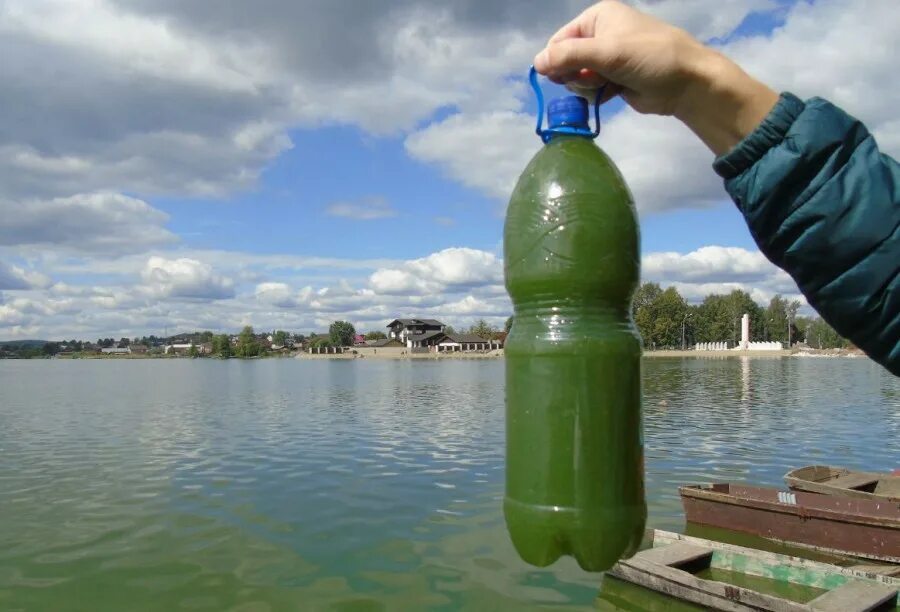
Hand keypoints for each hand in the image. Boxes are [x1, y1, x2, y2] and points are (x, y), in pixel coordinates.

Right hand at [534, 0, 778, 154]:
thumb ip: (569, 56)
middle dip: (573, 73)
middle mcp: (601, 35)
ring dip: (585, 85)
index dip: (556, 59)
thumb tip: (535, 63)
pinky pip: (591, 88)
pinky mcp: (614, 80)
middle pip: (566, 59)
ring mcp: (608, 59)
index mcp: (598, 17)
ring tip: (603, 85)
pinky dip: (595, 94)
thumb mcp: (607, 52)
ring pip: (577, 76)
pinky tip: (607, 95)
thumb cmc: (649, 57)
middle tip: (590, 78)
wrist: (686, 82)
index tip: (560, 76)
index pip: (560, 39)